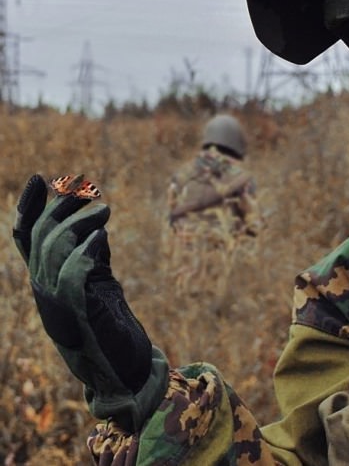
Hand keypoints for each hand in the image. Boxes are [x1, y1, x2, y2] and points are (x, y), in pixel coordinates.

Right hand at [13, 175, 168, 431]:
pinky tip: (102, 235)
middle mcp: (45, 291)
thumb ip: (91, 259)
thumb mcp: (98, 285)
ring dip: (78, 223)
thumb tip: (93, 226)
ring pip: (53, 251)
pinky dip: (86, 250)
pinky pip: (73, 276)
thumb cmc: (111, 328)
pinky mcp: (81, 314)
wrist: (120, 372)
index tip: (38, 179)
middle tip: (86, 188)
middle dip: (59, 206)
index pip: (26, 242)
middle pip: (40, 238)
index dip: (27, 209)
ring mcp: (59, 304)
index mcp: (46, 283)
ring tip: (105, 209)